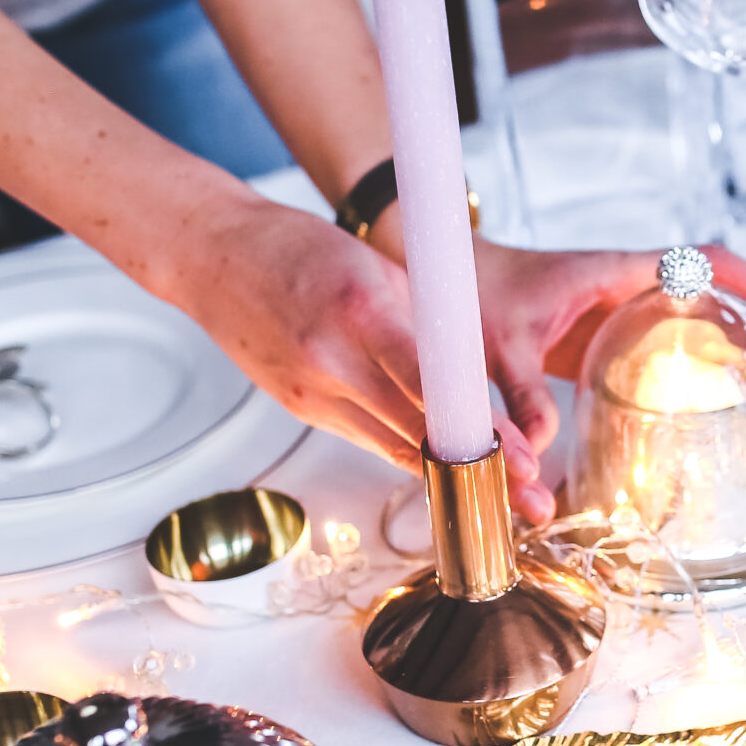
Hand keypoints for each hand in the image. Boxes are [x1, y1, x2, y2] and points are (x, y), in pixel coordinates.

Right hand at [170, 199, 547, 510]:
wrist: (215, 256)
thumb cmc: (300, 248)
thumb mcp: (379, 268)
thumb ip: (426, 321)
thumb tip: (475, 369)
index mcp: (361, 311)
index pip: (435, 389)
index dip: (481, 431)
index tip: (522, 458)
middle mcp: (332, 360)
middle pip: (418, 433)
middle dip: (479, 467)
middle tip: (530, 497)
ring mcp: (311, 392)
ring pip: (394, 447)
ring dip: (446, 470)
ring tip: (501, 493)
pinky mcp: (300, 408)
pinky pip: (367, 438)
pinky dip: (406, 448)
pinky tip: (442, 464)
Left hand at [474, 243, 745, 521]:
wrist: (436, 277)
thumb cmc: (466, 294)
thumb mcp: (491, 345)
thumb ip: (512, 397)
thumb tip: (536, 457)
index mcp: (614, 275)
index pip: (705, 267)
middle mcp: (629, 287)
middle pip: (724, 295)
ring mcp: (624, 311)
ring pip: (708, 320)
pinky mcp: (611, 336)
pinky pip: (680, 343)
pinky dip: (716, 364)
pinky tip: (734, 399)